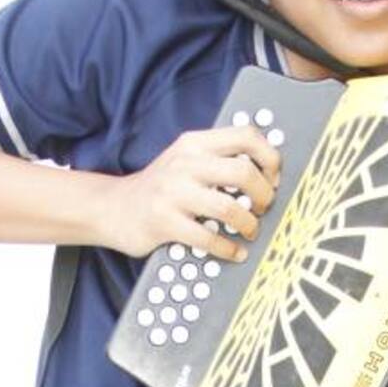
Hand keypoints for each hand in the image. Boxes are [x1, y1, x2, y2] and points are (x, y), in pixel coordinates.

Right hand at [112, 124, 280, 260]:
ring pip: (229, 207)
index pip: (246, 135)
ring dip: (249, 224)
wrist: (113, 207)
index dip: (270, 158)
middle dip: (264, 195)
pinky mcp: (164, 222)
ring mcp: (172, 192)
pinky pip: (208, 238)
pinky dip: (228, 249)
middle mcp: (184, 163)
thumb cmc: (161, 188)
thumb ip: (219, 159)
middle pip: (243, 171)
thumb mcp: (186, 160)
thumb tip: (267, 171)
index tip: (274, 178)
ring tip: (249, 231)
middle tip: (264, 208)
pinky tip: (233, 252)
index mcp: (195, 143)